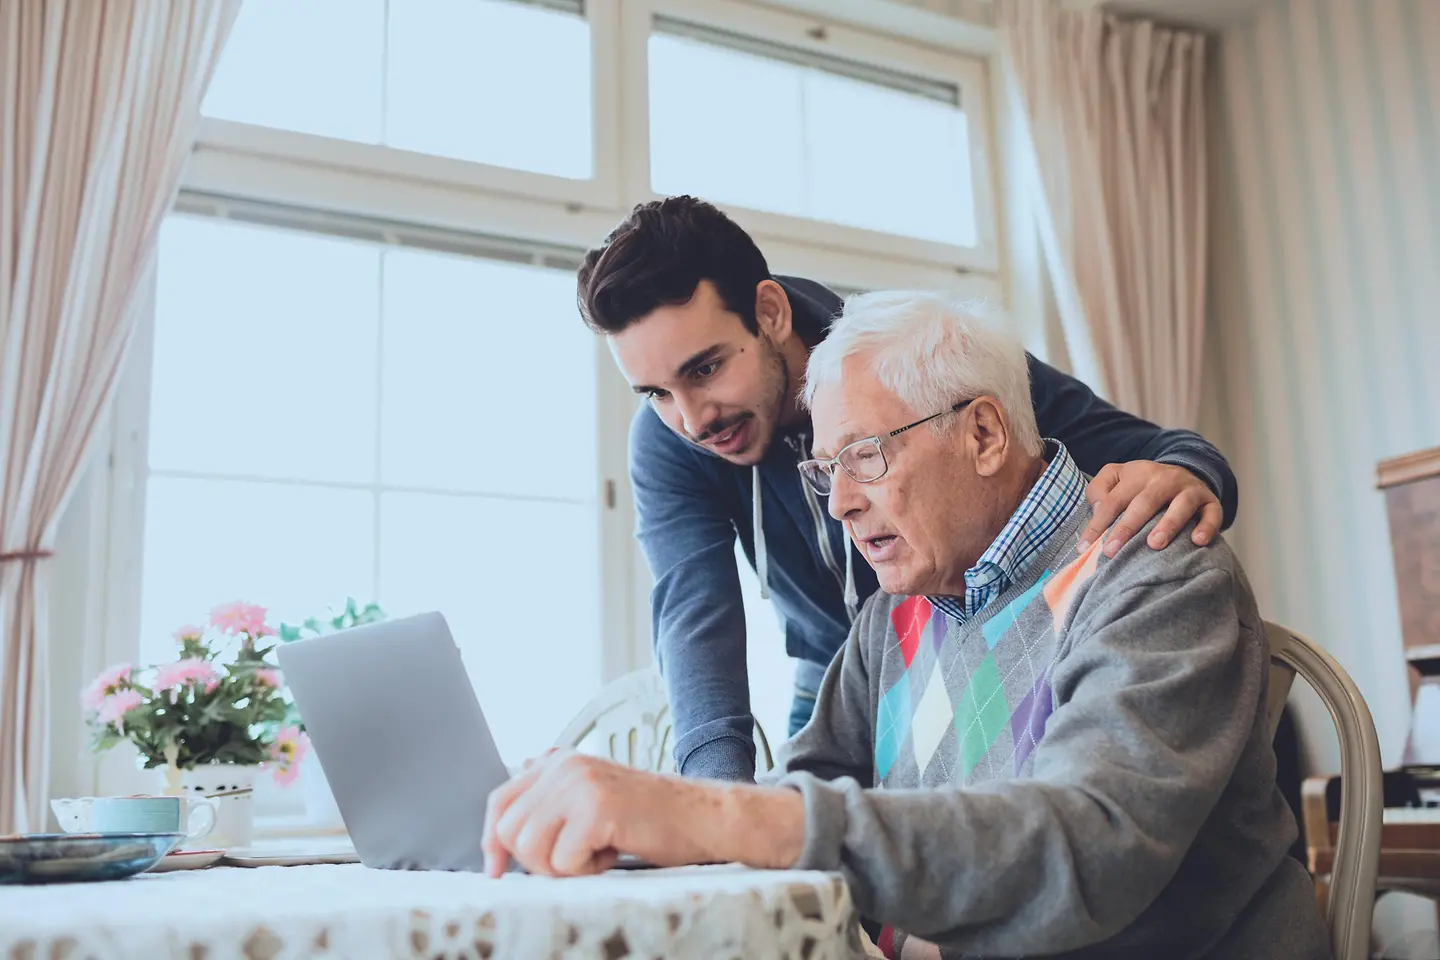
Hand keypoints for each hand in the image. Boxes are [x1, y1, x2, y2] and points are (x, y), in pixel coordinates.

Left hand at [482, 750, 721, 877]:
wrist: (701, 817)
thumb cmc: (649, 817)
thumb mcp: (592, 799)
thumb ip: (551, 800)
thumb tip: (502, 827)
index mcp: (559, 762)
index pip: (501, 801)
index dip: (493, 840)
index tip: (496, 870)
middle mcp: (564, 766)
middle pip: (510, 830)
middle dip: (536, 860)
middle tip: (575, 858)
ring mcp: (579, 783)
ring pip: (531, 848)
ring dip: (563, 866)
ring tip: (596, 851)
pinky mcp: (596, 807)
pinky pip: (563, 861)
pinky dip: (587, 870)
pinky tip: (613, 851)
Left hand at [1079, 461, 1221, 556]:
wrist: (1186, 472)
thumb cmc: (1143, 485)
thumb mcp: (1117, 478)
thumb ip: (1099, 490)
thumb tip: (1097, 511)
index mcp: (1137, 474)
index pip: (1113, 500)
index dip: (1098, 523)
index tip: (1084, 547)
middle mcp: (1164, 479)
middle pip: (1144, 503)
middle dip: (1127, 527)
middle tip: (1112, 551)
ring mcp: (1190, 489)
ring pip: (1181, 505)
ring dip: (1168, 524)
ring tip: (1154, 544)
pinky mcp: (1211, 501)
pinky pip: (1212, 514)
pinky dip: (1207, 527)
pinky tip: (1197, 541)